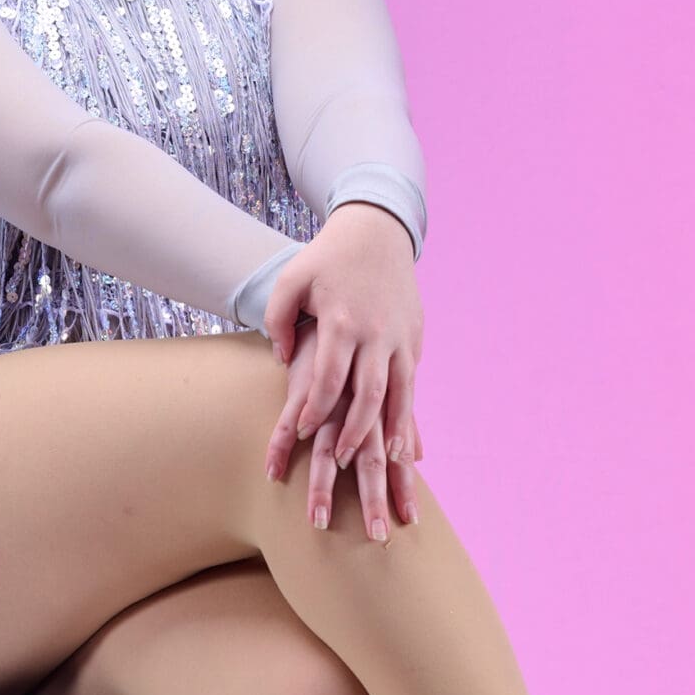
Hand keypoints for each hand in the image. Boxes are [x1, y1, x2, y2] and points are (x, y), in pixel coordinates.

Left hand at [259, 205, 424, 525]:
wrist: (377, 230)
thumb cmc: (327, 258)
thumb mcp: (291, 281)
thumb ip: (279, 322)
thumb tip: (283, 361)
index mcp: (342, 321)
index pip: (329, 378)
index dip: (315, 408)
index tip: (303, 431)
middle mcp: (375, 333)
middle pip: (368, 394)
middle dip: (356, 432)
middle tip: (343, 461)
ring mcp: (400, 337)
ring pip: (399, 394)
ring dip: (393, 432)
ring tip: (389, 463)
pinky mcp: (414, 338)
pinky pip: (412, 385)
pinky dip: (409, 415)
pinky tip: (407, 442)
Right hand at [277, 321, 420, 539]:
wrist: (347, 291)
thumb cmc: (367, 344)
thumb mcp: (390, 383)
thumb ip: (402, 421)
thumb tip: (418, 456)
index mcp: (383, 407)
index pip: (396, 455)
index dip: (403, 488)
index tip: (410, 521)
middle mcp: (360, 405)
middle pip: (369, 460)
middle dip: (374, 499)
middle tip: (379, 538)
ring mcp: (329, 397)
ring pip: (326, 449)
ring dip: (323, 487)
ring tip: (319, 522)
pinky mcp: (301, 383)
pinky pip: (285, 421)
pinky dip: (278, 447)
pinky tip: (271, 474)